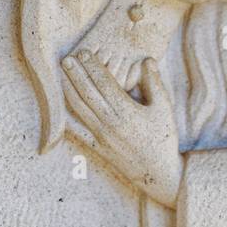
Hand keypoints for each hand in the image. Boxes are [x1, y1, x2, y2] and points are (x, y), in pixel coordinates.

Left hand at [61, 52, 182, 206]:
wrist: (159, 174)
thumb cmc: (164, 139)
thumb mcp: (164, 109)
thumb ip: (154, 83)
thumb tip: (147, 60)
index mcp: (127, 112)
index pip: (105, 83)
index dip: (93, 66)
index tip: (84, 53)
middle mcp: (110, 123)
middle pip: (87, 93)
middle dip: (75, 74)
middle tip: (67, 59)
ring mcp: (101, 136)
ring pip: (79, 108)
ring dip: (68, 90)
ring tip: (61, 75)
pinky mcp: (97, 147)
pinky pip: (77, 128)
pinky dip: (67, 115)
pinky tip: (61, 104)